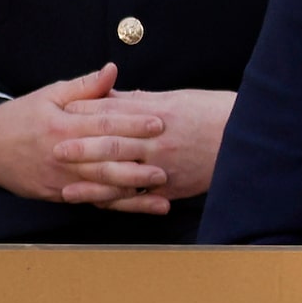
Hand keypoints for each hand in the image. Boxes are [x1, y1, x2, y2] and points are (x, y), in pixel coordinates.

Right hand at [0, 65, 166, 210]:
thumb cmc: (22, 116)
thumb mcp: (49, 94)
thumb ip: (84, 87)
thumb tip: (113, 70)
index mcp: (63, 126)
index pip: (104, 125)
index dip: (133, 124)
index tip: (158, 122)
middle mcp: (64, 155)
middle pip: (107, 160)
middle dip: (139, 162)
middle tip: (168, 161)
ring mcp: (62, 179)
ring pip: (102, 186)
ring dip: (134, 190)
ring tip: (161, 189)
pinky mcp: (60, 195)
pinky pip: (92, 200)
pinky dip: (116, 204)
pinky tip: (136, 205)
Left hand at [65, 86, 232, 205]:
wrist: (246, 135)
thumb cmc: (210, 112)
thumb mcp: (176, 98)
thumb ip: (142, 100)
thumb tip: (114, 95)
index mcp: (156, 112)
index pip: (114, 111)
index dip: (86, 112)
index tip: (62, 113)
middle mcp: (158, 139)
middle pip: (113, 143)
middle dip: (81, 148)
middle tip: (54, 150)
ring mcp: (166, 165)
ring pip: (124, 176)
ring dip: (93, 184)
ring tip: (67, 190)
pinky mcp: (175, 186)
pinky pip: (143, 197)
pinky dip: (120, 203)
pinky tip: (101, 207)